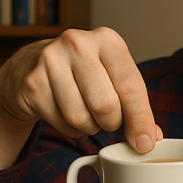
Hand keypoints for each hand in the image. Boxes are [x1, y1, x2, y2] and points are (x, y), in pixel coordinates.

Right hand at [0, 27, 160, 170]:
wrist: (32, 66)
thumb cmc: (85, 74)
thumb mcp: (114, 79)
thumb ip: (137, 106)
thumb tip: (150, 139)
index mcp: (107, 40)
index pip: (131, 86)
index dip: (141, 120)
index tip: (145, 143)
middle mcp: (78, 43)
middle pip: (106, 105)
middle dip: (112, 123)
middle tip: (108, 119)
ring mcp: (51, 61)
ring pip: (81, 118)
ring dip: (90, 127)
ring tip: (87, 113)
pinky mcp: (33, 82)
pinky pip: (62, 123)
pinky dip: (71, 129)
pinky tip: (67, 113)